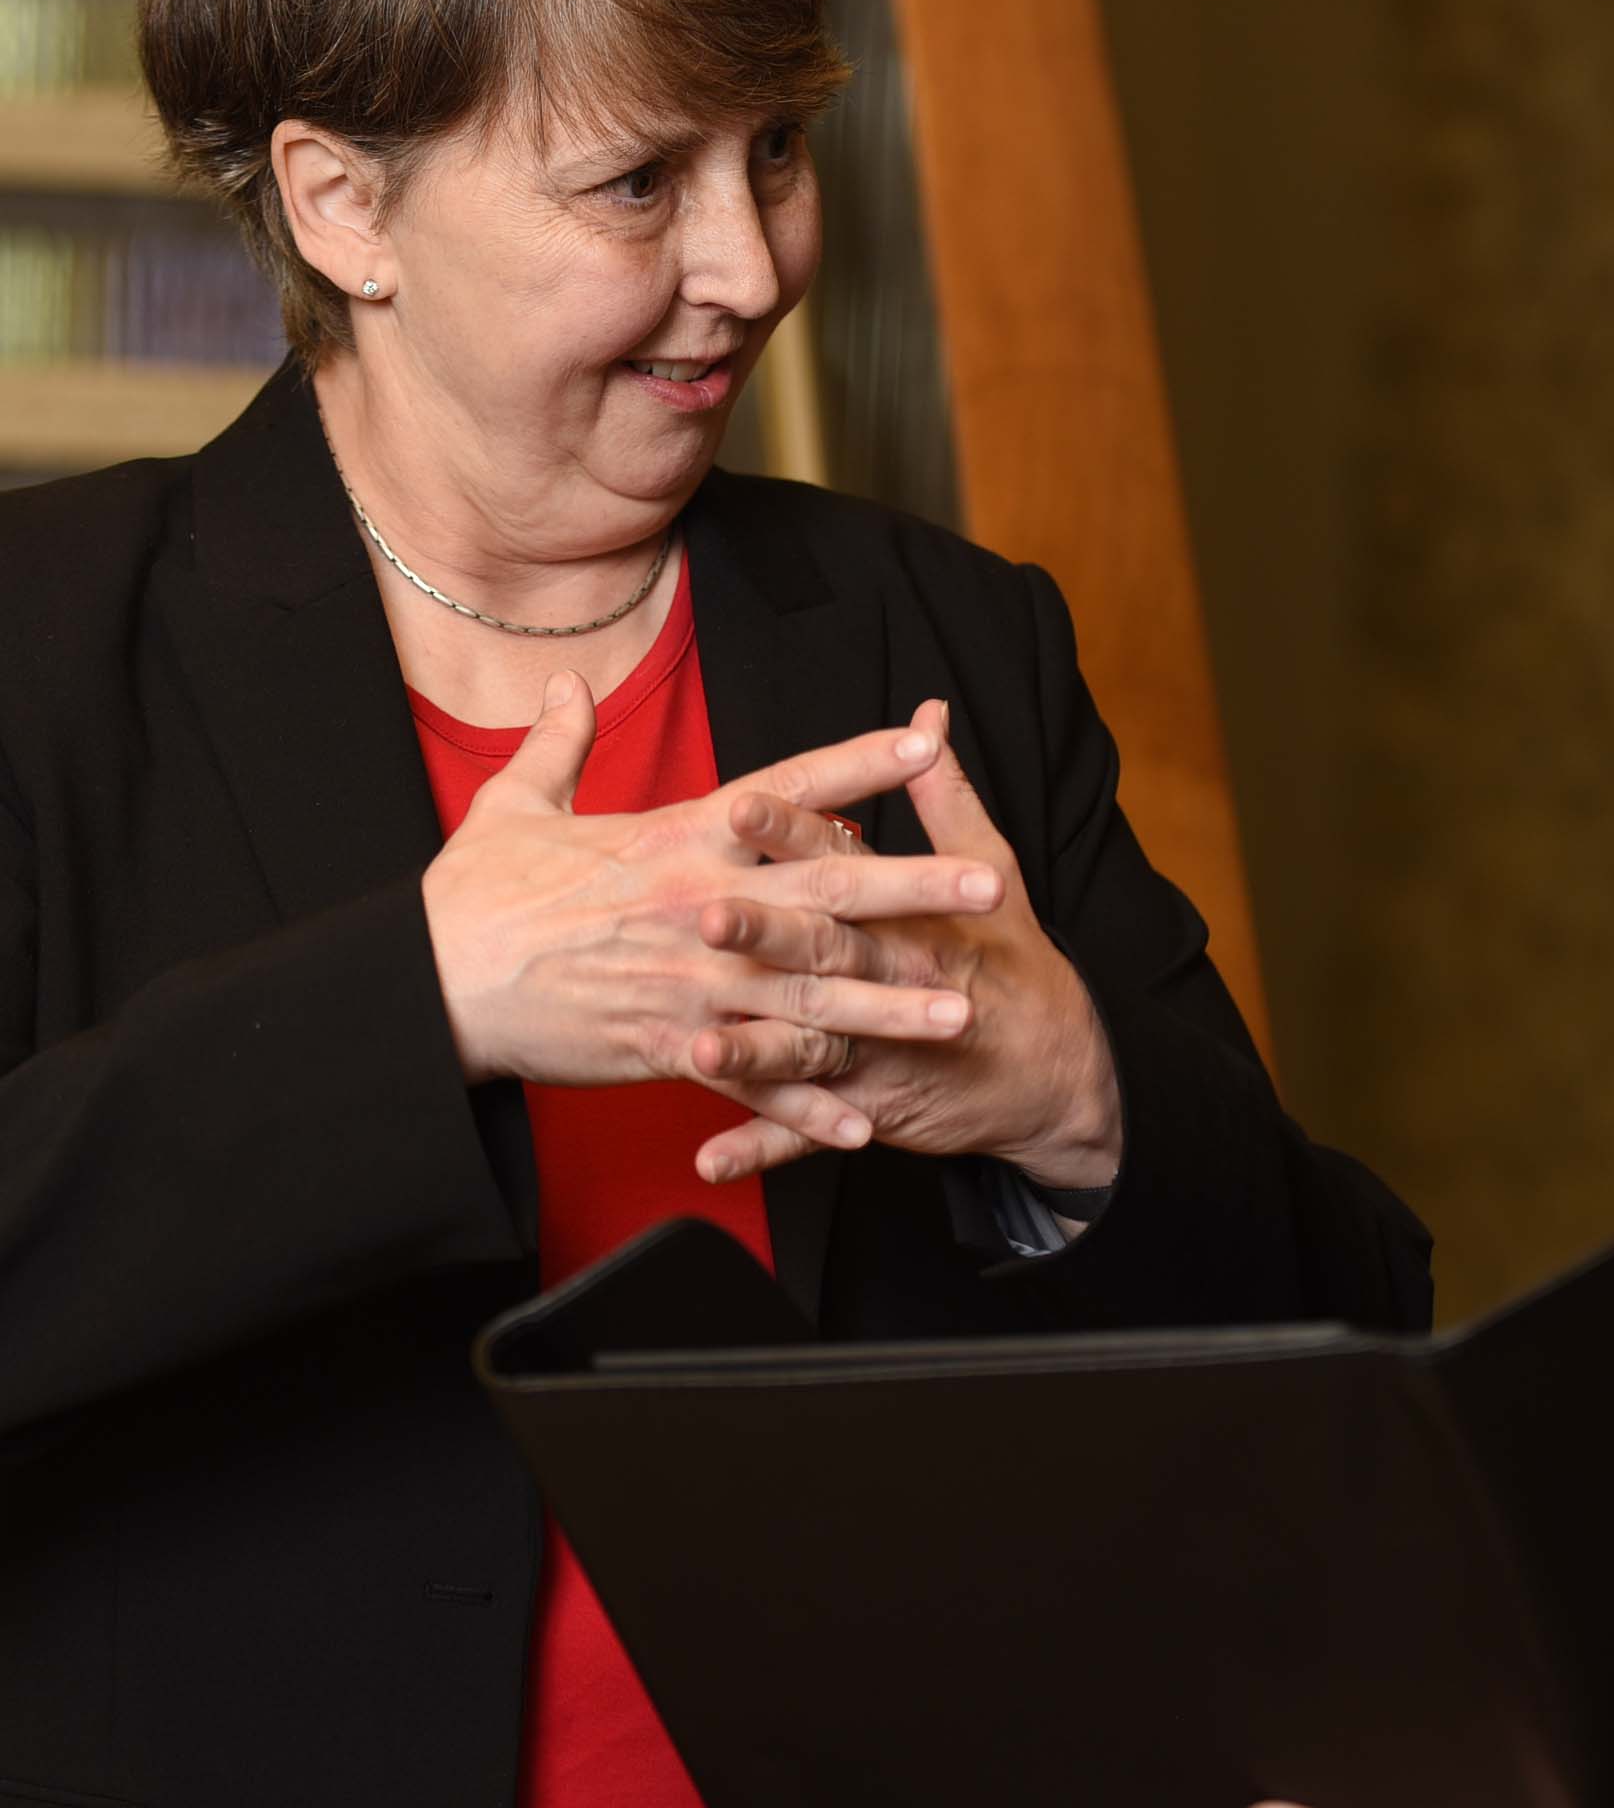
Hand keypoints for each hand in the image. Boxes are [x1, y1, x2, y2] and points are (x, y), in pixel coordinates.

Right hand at [421, 676, 1004, 1145]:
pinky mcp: (668, 1045)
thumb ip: (559, 744)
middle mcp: (701, 904)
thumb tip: (568, 686)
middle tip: (991, 887)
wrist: (428, 985)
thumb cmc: (472, 897)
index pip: (788, 790)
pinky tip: (867, 1122)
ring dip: (893, 1006)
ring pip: (813, 992)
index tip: (926, 743)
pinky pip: (753, 1078)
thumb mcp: (513, 805)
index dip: (860, 764)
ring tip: (965, 1013)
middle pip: (830, 889)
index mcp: (678, 835)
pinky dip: (809, 1104)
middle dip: (917, 888)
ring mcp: (691, 980)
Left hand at [689, 700, 1124, 1190]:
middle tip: (705, 914)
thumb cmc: (1015, 963)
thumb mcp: (996, 869)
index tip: (740, 805)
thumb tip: (928, 715)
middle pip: (823, 951)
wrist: (1060, 1074)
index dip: (793, 833)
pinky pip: (812, 1134)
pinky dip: (762, 1149)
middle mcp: (892, 978)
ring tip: (698, 1048)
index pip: (844, 860)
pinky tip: (710, 1159)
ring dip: (755, 1050)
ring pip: (812, 1048)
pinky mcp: (875, 1108)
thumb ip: (945, 795)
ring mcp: (882, 1049)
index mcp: (911, 914)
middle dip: (765, 932)